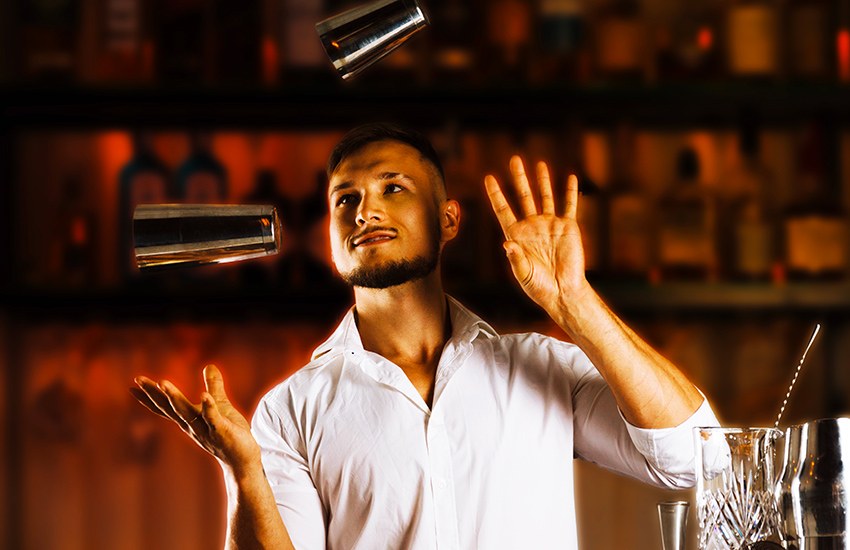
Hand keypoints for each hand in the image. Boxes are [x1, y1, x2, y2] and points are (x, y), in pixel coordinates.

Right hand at [131, 365, 260, 475]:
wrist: (242, 459)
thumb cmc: (230, 433)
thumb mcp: (220, 405)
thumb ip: (214, 386)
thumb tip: (209, 365)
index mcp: (190, 419)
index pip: (166, 406)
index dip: (151, 395)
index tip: (135, 383)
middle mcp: (192, 425)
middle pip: (170, 408)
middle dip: (155, 394)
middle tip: (139, 379)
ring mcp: (205, 430)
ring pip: (187, 413)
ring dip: (175, 398)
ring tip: (163, 383)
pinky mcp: (221, 432)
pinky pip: (213, 419)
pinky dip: (208, 408)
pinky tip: (203, 396)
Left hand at [484, 156, 589, 312]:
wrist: (563, 292)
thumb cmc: (539, 287)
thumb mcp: (523, 273)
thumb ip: (516, 258)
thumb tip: (507, 243)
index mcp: (516, 235)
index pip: (503, 209)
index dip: (496, 194)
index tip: (489, 178)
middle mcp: (532, 226)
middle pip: (523, 196)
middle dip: (519, 178)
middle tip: (514, 160)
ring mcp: (550, 225)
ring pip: (545, 197)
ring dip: (542, 181)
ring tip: (539, 164)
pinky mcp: (568, 228)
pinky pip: (569, 206)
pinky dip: (569, 192)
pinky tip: (570, 178)